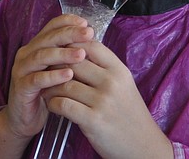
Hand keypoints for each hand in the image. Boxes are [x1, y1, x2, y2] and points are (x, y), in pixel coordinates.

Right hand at [0, 14, 93, 157]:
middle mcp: (27, 54)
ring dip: (62, 54)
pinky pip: (36, 79)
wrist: (25, 119)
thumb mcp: (59, 69)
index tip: (86, 23)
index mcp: (37, 45)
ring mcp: (22, 70)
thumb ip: (69, 53)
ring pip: (41, 56)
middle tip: (88, 33)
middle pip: (48, 38)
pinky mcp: (21, 88)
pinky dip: (53, 76)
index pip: (51, 26)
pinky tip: (68, 75)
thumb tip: (92, 38)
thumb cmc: (47, 91)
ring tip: (81, 54)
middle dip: (69, 34)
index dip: (68, 22)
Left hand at [45, 41, 172, 158]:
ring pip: (65, 83)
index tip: (61, 52)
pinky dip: (53, 103)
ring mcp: (102, 101)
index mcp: (119, 70)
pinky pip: (63, 104)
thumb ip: (105, 69)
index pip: (91, 46)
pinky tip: (53, 105)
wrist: (142, 144)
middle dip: (56, 65)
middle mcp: (111, 82)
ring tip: (47, 89)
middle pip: (74, 62)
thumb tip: (79, 52)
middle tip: (46, 70)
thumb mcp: (124, 84)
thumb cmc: (129, 113)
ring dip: (51, 86)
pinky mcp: (92, 120)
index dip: (73, 45)